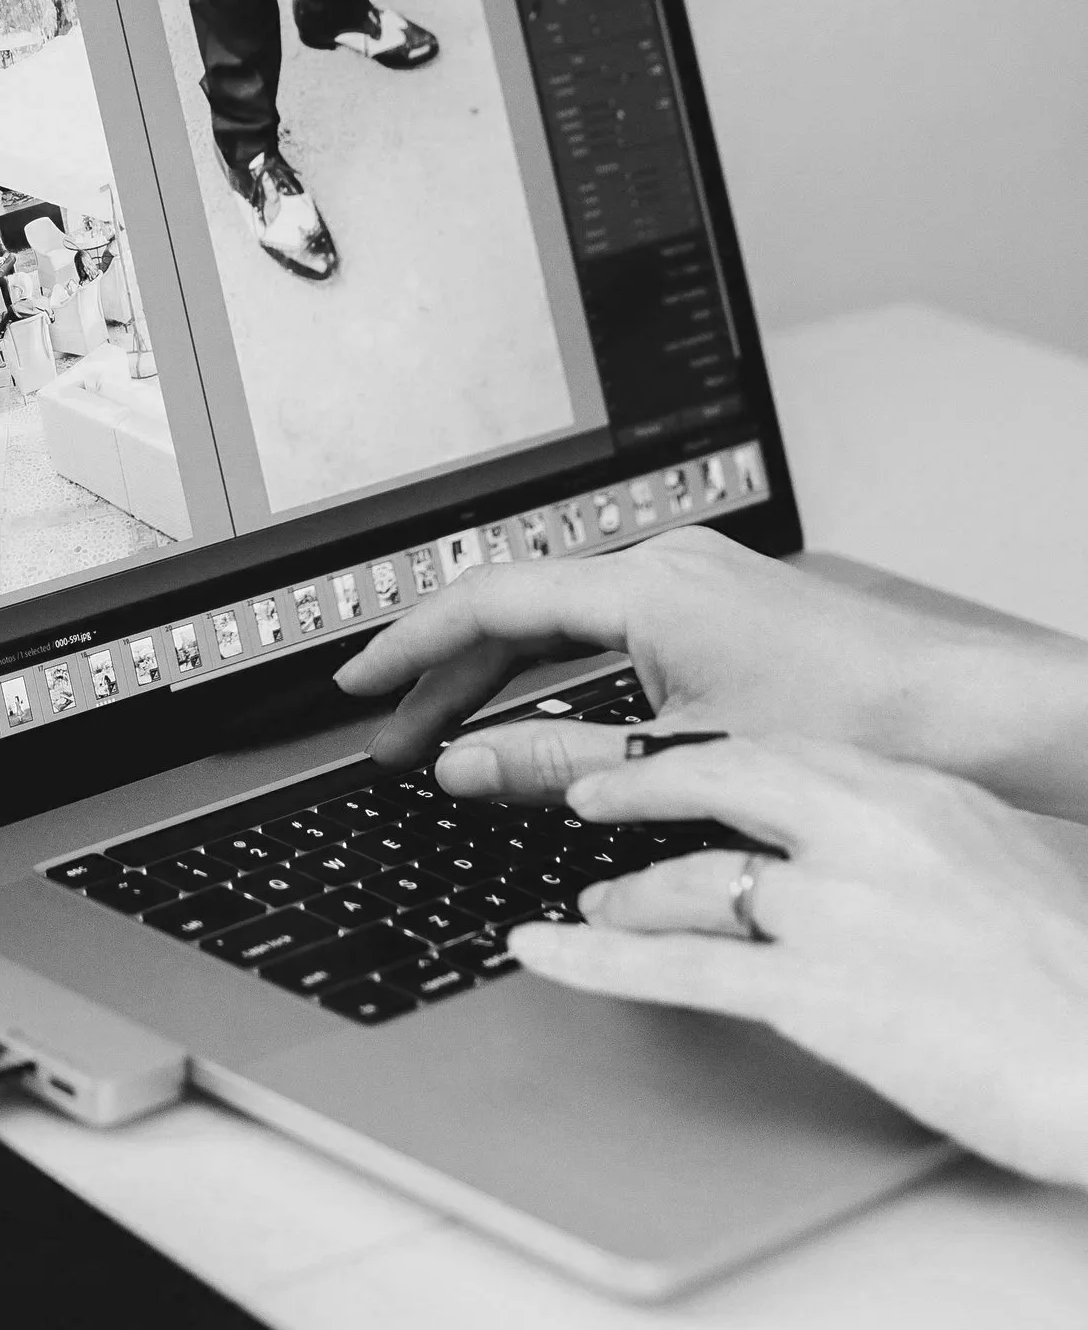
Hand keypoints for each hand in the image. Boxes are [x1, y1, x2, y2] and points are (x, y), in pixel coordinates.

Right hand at [334, 528, 995, 791]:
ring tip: (453, 738)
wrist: (968, 715)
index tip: (360, 683)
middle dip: (446, 677)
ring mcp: (695, 579)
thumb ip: (557, 760)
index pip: (489, 599)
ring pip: (563, 621)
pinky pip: (609, 627)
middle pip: (517, 610)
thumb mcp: (681, 760)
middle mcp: (665, 564)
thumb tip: (463, 766)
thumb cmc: (854, 725)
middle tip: (394, 736)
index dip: (411, 644)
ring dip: (502, 679)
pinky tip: (545, 719)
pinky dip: (561, 672)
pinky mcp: (719, 605)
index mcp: (645, 584)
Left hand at [511, 733, 1087, 1184]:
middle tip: (596, 793)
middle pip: (726, 777)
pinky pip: (678, 969)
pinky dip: (594, 960)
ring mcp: (839, 909)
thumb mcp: (1017, 877)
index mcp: (924, 798)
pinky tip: (542, 954)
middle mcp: (872, 833)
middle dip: (646, 783)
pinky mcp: (820, 992)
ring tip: (594, 905)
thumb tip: (920, 855)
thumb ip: (950, 850)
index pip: (796, 751)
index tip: (689, 762)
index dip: (724, 758)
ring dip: (629, 893)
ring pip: (694, 878)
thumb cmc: (1087, 989)